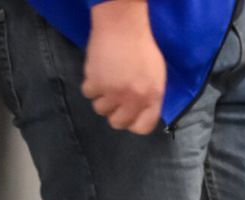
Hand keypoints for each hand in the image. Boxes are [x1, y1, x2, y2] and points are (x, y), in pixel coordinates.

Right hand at [83, 0, 165, 133]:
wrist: (123, 26)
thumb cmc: (141, 47)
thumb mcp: (156, 75)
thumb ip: (150, 96)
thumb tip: (140, 113)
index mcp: (152, 96)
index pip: (143, 128)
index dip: (133, 123)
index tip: (128, 115)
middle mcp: (134, 98)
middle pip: (118, 123)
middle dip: (114, 112)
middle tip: (114, 98)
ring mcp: (114, 92)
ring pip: (100, 109)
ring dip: (101, 97)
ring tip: (106, 80)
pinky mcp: (96, 83)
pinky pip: (88, 93)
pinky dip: (91, 84)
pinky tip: (98, 71)